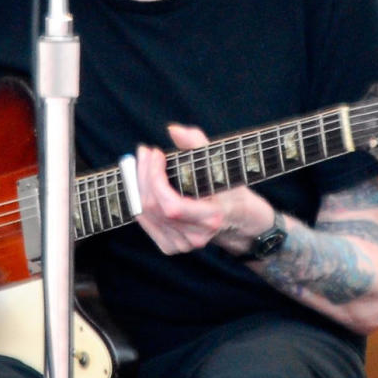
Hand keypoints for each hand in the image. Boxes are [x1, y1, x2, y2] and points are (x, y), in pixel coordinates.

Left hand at [134, 124, 273, 255]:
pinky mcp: (172, 247)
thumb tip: (173, 130)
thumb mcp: (221, 163)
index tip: (156, 153)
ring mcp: (183, 245)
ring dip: (139, 184)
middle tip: (145, 152)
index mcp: (212, 218)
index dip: (155, 179)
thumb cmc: (229, 186)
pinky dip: (139, 201)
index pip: (171, 206)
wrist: (238, 218)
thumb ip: (198, 143)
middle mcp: (196, 237)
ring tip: (143, 162)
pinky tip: (144, 184)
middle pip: (154, 207)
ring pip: (146, 213)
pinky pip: (146, 222)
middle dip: (144, 175)